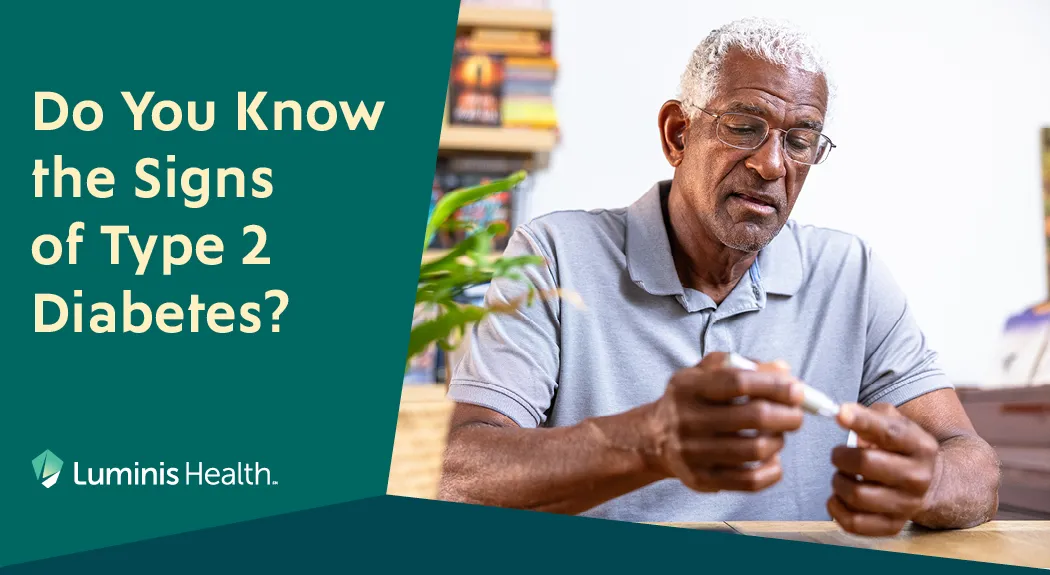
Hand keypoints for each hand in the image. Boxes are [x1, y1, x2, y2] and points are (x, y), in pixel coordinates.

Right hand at [645, 352, 804, 492]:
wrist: (654, 438)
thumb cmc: (691, 400)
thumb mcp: (706, 372)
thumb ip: (743, 365)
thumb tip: (784, 371)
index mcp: (688, 387)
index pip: (738, 382)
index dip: (774, 385)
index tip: (798, 390)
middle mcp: (686, 420)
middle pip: (753, 417)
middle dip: (787, 415)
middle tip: (797, 415)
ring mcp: (692, 453)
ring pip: (756, 449)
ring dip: (779, 441)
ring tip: (778, 435)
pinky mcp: (700, 479)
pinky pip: (750, 481)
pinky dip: (772, 470)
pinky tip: (771, 458)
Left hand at [828, 403, 939, 535]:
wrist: (929, 482)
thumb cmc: (900, 447)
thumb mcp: (895, 422)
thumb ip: (872, 416)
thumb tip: (845, 417)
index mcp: (920, 446)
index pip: (889, 432)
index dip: (861, 421)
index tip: (840, 414)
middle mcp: (918, 477)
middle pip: (867, 463)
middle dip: (841, 456)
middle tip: (838, 455)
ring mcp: (907, 505)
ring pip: (857, 495)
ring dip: (838, 482)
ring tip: (842, 475)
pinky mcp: (893, 526)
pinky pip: (855, 523)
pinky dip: (836, 508)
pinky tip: (838, 497)